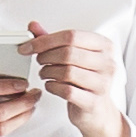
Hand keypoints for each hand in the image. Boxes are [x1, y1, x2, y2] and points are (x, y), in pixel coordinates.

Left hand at [26, 21, 134, 136]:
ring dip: (48, 72)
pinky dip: (52, 86)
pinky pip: (67, 91)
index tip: (28, 46)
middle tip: (39, 60)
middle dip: (46, 56)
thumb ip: (53, 41)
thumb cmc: (85, 80)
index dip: (45, 40)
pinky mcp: (93, 102)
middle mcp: (107, 63)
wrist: (98, 111)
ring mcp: (102, 83)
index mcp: (104, 46)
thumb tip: (33, 25)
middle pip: (68, 52)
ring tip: (44, 73)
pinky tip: (51, 85)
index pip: (71, 35)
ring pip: (67, 71)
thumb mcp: (72, 56)